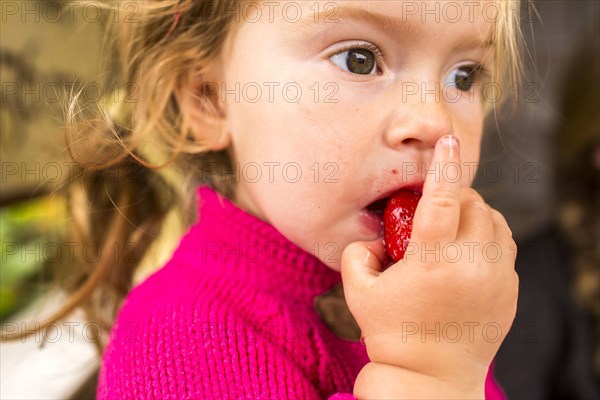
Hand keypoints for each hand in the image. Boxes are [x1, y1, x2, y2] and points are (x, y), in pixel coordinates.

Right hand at [341, 135, 518, 391]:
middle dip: (454, 196)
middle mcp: (472, 265)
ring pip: (495, 221)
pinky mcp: (509, 290)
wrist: (431, 375)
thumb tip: (377, 236)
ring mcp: (496, 278)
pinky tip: (467, 249)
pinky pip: (504, 245)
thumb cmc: (390, 332)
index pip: (443, 200)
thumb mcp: (358, 291)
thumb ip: (357, 253)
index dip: (444, 166)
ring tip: (451, 228)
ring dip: (473, 213)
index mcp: (433, 262)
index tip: (448, 141)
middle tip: (433, 210)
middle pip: (473, 204)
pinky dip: (487, 236)